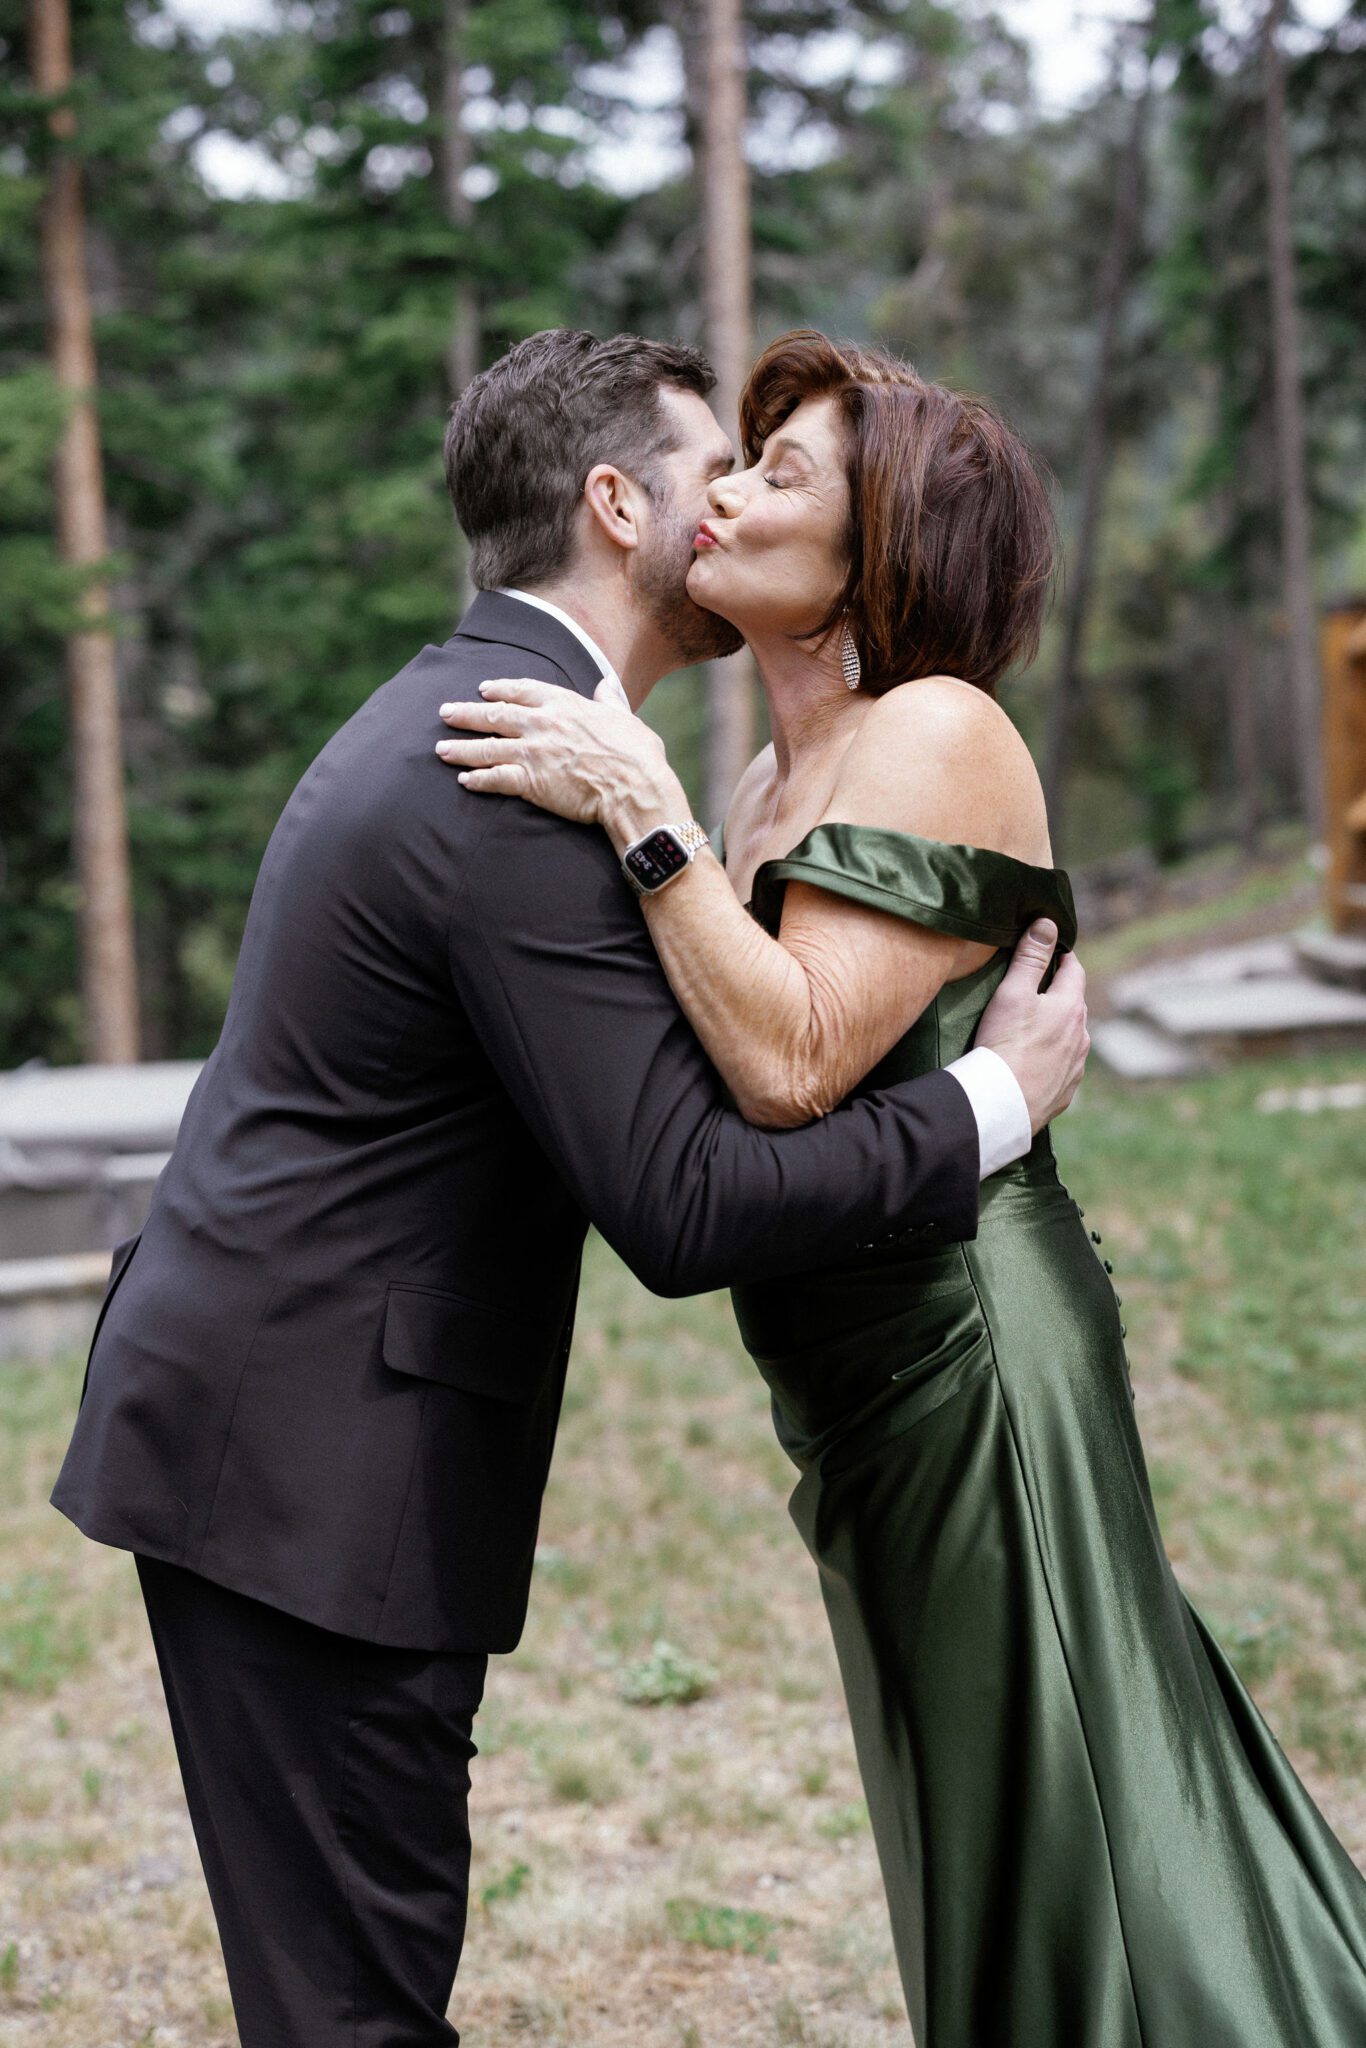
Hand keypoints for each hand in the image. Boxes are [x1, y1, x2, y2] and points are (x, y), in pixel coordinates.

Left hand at [435, 677, 684, 845]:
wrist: (632, 786)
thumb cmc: (636, 754)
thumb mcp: (625, 717)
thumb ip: (610, 699)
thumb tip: (606, 683)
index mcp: (564, 704)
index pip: (523, 690)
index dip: (501, 689)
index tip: (483, 688)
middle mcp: (542, 723)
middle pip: (495, 714)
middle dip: (466, 714)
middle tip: (445, 713)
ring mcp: (533, 752)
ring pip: (487, 747)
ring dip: (461, 748)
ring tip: (441, 749)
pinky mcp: (529, 781)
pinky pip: (495, 779)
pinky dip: (478, 779)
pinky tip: (463, 780)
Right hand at [975, 921, 1089, 1132]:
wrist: (1002, 1104)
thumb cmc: (1004, 1044)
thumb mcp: (1013, 992)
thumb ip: (1031, 956)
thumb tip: (1047, 924)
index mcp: (1071, 1008)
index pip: (1074, 970)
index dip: (1062, 957)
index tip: (1051, 951)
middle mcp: (1081, 1036)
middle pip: (1075, 1004)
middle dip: (1060, 993)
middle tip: (1037, 987)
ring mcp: (1076, 1066)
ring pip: (1072, 1037)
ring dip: (1059, 1028)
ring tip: (1034, 1028)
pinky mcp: (1065, 1091)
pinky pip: (1063, 1067)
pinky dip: (1053, 1059)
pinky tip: (1035, 1063)